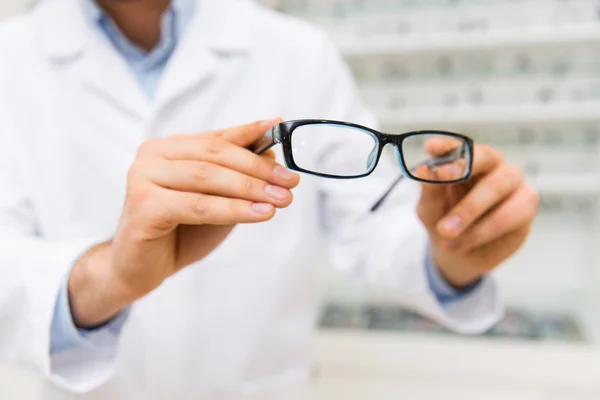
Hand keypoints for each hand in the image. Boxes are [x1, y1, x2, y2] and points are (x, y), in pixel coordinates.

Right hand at [68, 118, 299, 327]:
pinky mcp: (142, 205)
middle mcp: (152, 155)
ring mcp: (142, 177)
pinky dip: (233, 209)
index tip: (281, 129)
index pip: (217, 137)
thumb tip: (272, 155)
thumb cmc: (179, 232)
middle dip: (258, 169)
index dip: (251, 134)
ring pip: (207, 177)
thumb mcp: (216, 199)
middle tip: (290, 182)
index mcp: (169, 147)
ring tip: (281, 200)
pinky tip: (260, 213)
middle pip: (214, 154)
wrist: (140, 269)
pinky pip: (198, 205)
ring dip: (250, 189)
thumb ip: (236, 177)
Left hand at [416, 139, 538, 288]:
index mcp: (466, 160)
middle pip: (485, 156)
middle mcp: (492, 165)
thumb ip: (430, 191)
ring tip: (445, 231)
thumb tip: (424, 171)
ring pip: (497, 187)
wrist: (461, 256)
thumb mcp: (429, 210)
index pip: (459, 145)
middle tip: (444, 176)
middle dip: (463, 169)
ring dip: (468, 210)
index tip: (431, 146)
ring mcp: (513, 183)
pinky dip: (481, 231)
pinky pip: (508, 215)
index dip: (447, 145)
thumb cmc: (444, 222)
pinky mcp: (525, 207)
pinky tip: (460, 243)